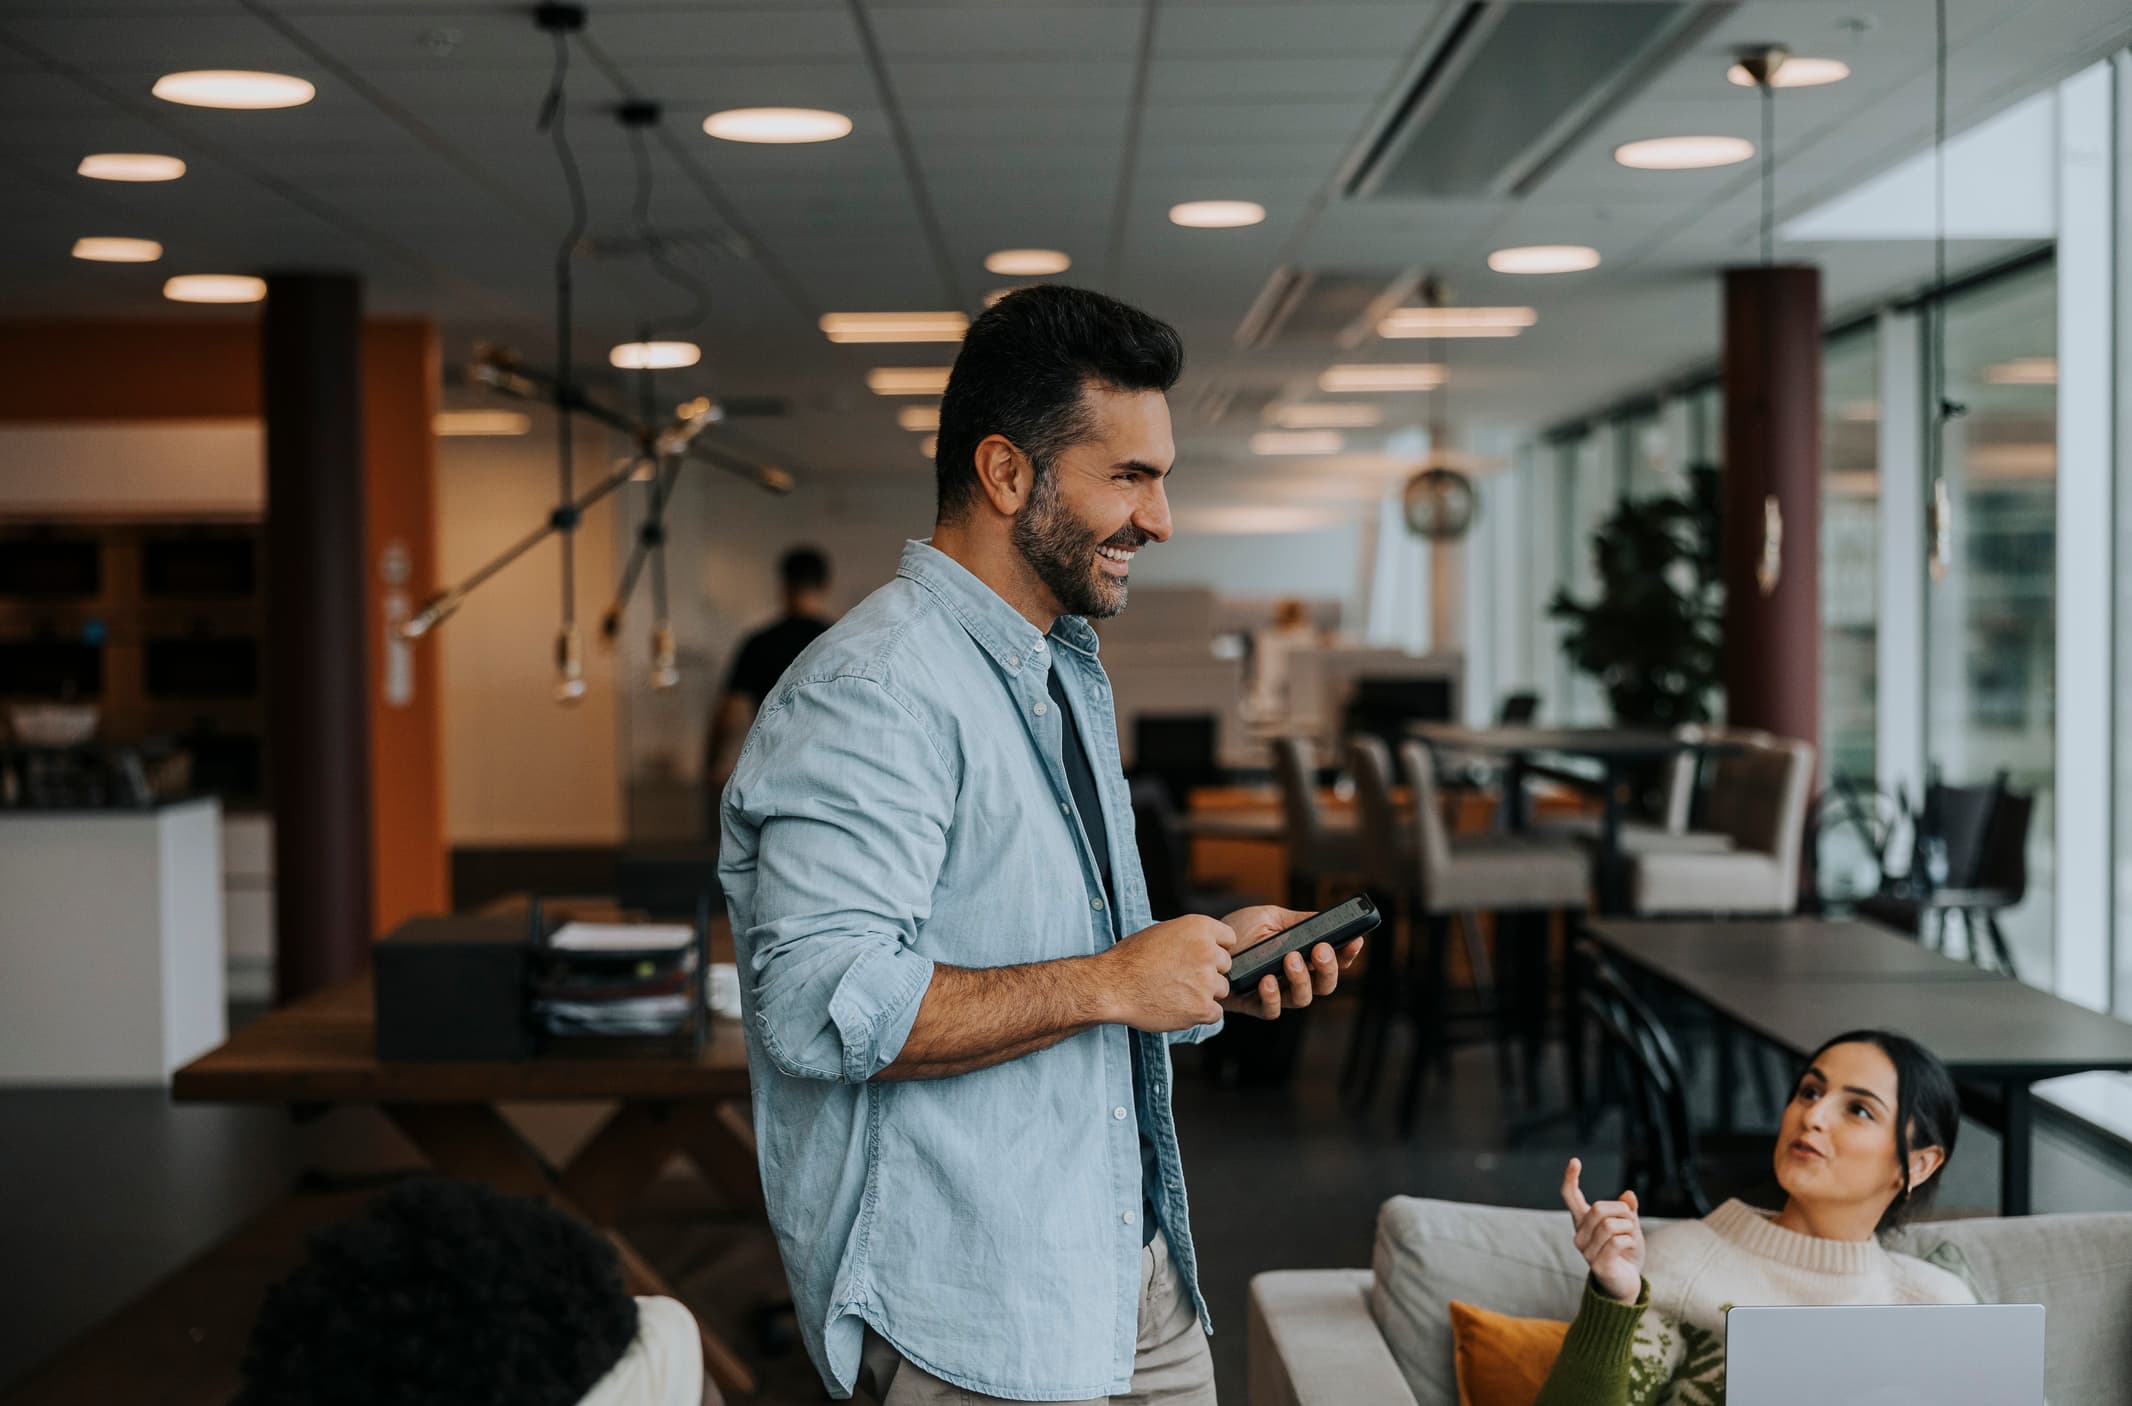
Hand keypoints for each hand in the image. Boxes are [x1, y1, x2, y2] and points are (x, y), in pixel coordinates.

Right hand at [1102, 915, 1232, 1031]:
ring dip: (1205, 993)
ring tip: (1177, 993)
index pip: (1229, 939)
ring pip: (1221, 990)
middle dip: (1209, 972)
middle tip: (1183, 977)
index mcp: (1199, 927)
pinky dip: (1200, 1014)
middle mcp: (1208, 951)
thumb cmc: (1131, 959)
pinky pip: (1215, 1013)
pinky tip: (1180, 1007)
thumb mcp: (1162, 932)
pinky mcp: (1203, 1008)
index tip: (1201, 958)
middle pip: (1226, 965)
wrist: (1112, 986)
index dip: (1215, 949)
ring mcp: (1207, 981)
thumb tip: (1207, 945)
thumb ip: (1189, 937)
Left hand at [1215, 905, 1364, 1020]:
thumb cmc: (1238, 931)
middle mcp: (1293, 978)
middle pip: (1325, 984)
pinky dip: (1273, 997)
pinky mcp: (1255, 1006)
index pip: (1333, 959)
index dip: (1347, 954)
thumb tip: (1327, 918)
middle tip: (1319, 951)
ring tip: (1290, 960)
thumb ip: (1298, 920)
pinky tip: (1267, 980)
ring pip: (1303, 999)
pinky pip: (1272, 1010)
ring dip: (1302, 980)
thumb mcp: (1269, 917)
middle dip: (1329, 968)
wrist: (1203, 947)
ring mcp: (1277, 993)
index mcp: (1302, 954)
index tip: (1354, 941)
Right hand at [1561, 1158, 1643, 1303]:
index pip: (1571, 1197)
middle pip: (1598, 1208)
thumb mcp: (1630, 1228)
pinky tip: (1631, 1248)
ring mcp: (1586, 1251)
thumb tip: (1629, 1195)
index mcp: (1584, 1223)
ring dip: (1629, 1228)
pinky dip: (1631, 1241)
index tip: (1575, 1161)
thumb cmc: (1626, 1254)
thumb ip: (1627, 1211)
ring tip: (1631, 1238)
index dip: (1571, 1178)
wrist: (1627, 1285)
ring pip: (1610, 1225)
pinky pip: (1618, 1242)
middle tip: (1631, 1222)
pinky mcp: (1597, 1264)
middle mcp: (1579, 1235)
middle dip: (1622, 1211)